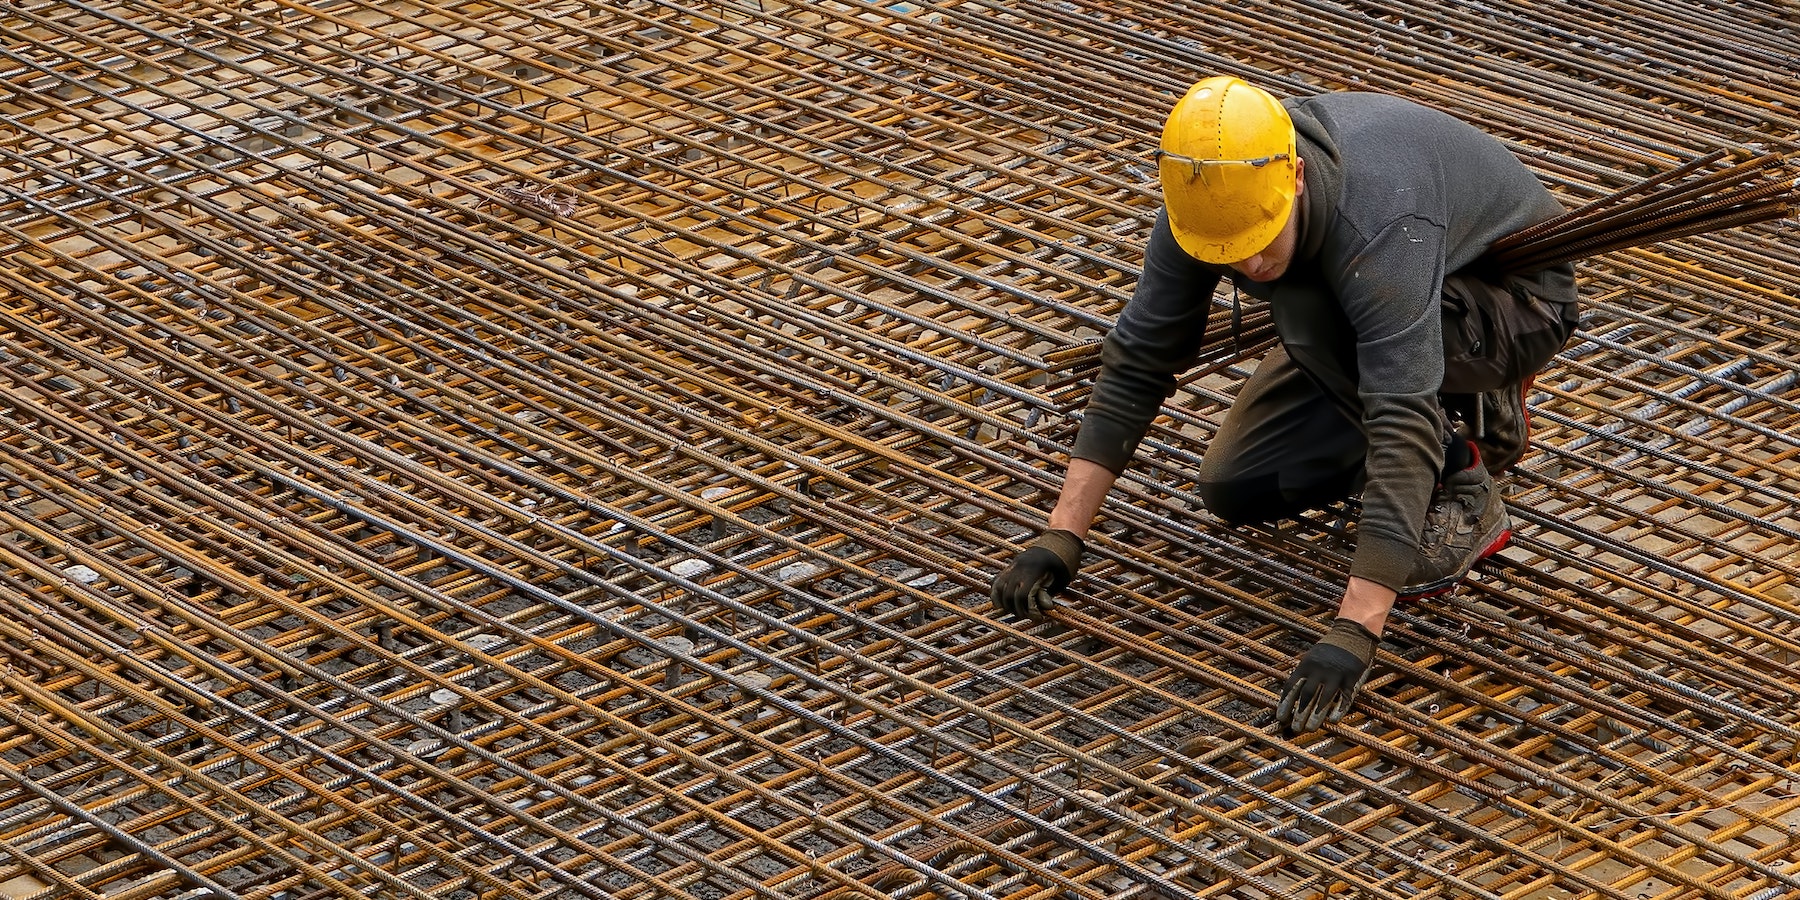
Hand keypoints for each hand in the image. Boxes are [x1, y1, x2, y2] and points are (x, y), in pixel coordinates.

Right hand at [990, 529, 1083, 617]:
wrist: (1061, 538)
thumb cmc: (1066, 559)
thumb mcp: (1062, 577)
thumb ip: (1049, 592)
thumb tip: (1044, 607)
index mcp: (1034, 569)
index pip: (1022, 595)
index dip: (1027, 610)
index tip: (1037, 617)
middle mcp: (1021, 566)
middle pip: (1008, 594)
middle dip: (1016, 609)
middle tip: (1026, 615)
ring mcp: (1014, 564)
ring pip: (999, 587)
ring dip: (1004, 602)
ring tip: (1015, 610)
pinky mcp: (1012, 564)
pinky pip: (998, 580)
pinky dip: (996, 592)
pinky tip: (1000, 603)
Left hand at [1276, 618, 1377, 735]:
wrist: (1353, 633)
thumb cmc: (1330, 649)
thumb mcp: (1312, 656)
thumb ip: (1304, 673)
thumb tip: (1291, 693)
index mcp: (1306, 665)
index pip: (1291, 687)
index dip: (1285, 704)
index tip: (1280, 718)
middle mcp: (1319, 671)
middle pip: (1306, 696)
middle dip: (1299, 714)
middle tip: (1295, 728)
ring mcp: (1335, 675)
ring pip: (1323, 700)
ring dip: (1315, 716)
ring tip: (1310, 729)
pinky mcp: (1351, 679)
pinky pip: (1344, 698)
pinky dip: (1338, 710)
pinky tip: (1332, 720)